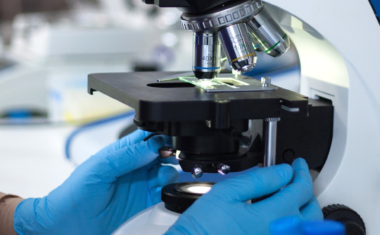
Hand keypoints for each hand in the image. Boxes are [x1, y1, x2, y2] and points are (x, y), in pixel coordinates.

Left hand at [14, 130, 177, 234]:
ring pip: (166, 171)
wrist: (69, 224)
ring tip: (162, 175)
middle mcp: (135, 166)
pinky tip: (164, 188)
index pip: (147, 137)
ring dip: (169, 171)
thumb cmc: (76, 192)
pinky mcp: (146, 202)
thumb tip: (153, 145)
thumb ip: (127, 155)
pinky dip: (169, 189)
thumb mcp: (100, 167)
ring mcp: (141, 184)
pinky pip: (164, 192)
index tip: (165, 141)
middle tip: (168, 156)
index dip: (159, 137)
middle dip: (169, 152)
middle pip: (161, 153)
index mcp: (123, 152)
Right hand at [166, 158, 322, 234]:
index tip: (296, 164)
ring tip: (292, 197)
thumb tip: (282, 171)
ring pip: (309, 229)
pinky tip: (283, 217)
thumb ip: (258, 180)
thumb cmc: (204, 228)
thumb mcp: (227, 193)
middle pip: (313, 211)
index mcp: (272, 218)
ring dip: (306, 209)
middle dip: (307, 190)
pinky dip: (296, 225)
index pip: (299, 189)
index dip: (300, 172)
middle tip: (297, 178)